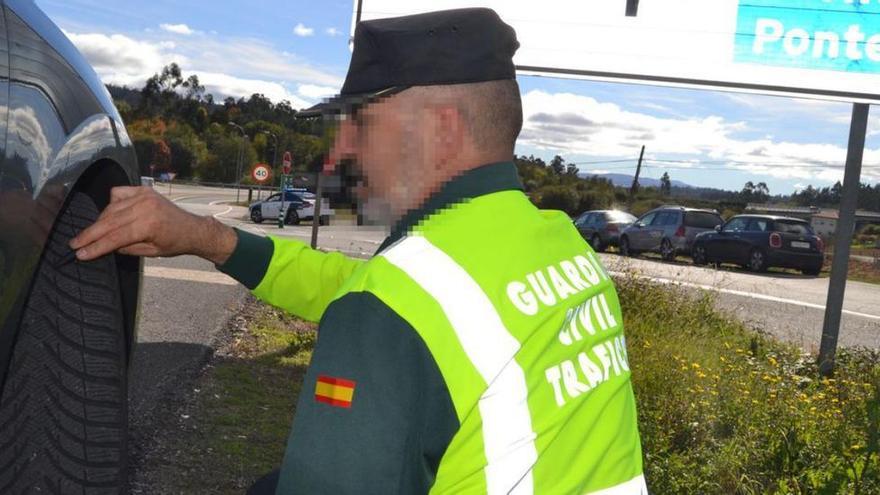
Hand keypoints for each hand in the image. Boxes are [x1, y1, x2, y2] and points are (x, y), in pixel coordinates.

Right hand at [69, 186, 237, 264]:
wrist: (192, 228)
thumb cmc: (174, 243)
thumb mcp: (150, 252)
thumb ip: (125, 248)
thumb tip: (103, 246)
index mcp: (148, 225)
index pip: (114, 237)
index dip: (95, 246)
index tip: (79, 253)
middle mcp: (145, 207)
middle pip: (108, 222)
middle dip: (90, 234)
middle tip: (74, 244)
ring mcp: (144, 195)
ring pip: (111, 208)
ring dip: (99, 222)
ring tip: (90, 234)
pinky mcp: (143, 190)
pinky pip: (118, 194)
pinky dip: (111, 204)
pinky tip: (109, 215)